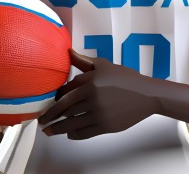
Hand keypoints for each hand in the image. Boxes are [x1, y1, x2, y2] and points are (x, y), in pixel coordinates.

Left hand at [38, 49, 156, 139]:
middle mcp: (92, 97)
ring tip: (49, 131)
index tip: (49, 104)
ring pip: (72, 123)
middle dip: (51, 116)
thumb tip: (68, 52)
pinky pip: (84, 133)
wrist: (145, 94)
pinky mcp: (105, 126)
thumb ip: (84, 61)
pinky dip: (74, 135)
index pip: (66, 92)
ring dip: (58, 128)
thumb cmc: (124, 77)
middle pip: (65, 109)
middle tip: (42, 121)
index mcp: (90, 81)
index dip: (56, 99)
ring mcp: (98, 113)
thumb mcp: (103, 65)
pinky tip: (69, 134)